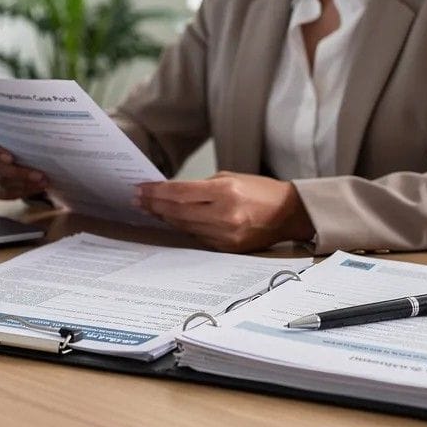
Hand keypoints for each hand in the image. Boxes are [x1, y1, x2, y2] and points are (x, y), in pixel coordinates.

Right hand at [0, 135, 49, 200]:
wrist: (19, 155)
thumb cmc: (20, 141)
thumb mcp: (19, 134)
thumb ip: (24, 133)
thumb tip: (43, 132)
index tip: (11, 158)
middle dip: (19, 173)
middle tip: (40, 175)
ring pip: (2, 183)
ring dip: (25, 184)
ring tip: (43, 182)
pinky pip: (7, 194)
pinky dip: (24, 191)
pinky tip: (37, 188)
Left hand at [134, 171, 314, 252]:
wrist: (288, 214)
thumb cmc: (260, 191)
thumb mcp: (230, 178)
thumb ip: (200, 187)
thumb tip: (170, 192)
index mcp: (226, 192)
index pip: (180, 193)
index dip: (156, 192)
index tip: (140, 189)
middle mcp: (225, 215)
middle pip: (178, 212)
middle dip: (154, 205)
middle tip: (137, 199)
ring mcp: (226, 235)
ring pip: (184, 226)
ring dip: (165, 217)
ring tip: (149, 209)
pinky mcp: (227, 248)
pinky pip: (197, 237)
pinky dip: (183, 228)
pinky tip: (171, 220)